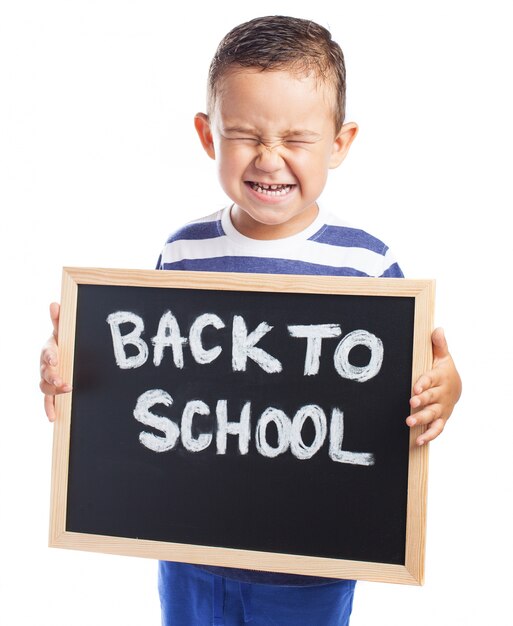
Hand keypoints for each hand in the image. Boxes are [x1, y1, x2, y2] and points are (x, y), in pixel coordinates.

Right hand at [39, 302, 71, 421]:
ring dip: (54, 391)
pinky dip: (49, 408)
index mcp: (49, 350)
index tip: (56, 359)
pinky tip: (52, 418)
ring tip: (66, 391)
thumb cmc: (65, 340)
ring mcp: (47, 378)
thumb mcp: (64, 330)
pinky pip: (48, 400)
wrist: (65, 353)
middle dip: (54, 377)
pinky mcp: (51, 389)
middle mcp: (45, 365)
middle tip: (65, 382)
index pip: (47, 352)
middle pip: (45, 372)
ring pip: (45, 387)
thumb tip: (54, 303)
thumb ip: (59, 320)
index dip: (50, 356)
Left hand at [406, 327, 461, 445]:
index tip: (415, 387)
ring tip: (409, 421)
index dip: (423, 383)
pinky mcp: (441, 418)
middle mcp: (441, 394)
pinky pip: (436, 429)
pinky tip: (418, 440)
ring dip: (421, 418)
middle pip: (430, 397)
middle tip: (411, 403)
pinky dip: (429, 435)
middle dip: (421, 401)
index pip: (431, 379)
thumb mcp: (442, 356)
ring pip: (432, 414)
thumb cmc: (444, 370)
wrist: (457, 388)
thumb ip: (438, 345)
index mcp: (439, 377)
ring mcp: (441, 407)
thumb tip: (437, 329)